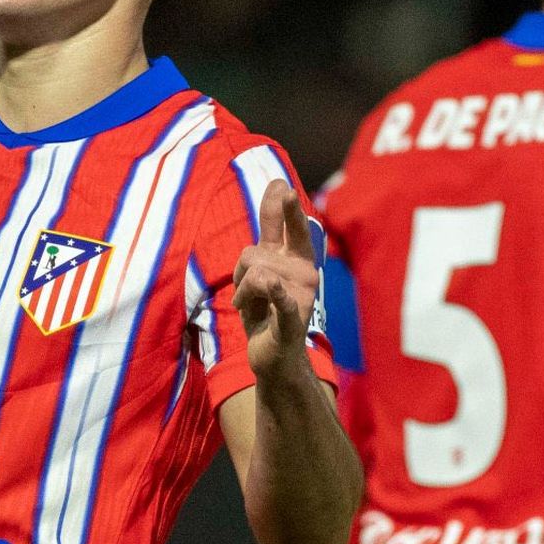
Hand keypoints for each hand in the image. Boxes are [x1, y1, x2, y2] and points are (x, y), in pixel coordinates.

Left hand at [232, 180, 319, 380]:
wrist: (274, 357)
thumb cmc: (265, 313)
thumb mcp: (259, 277)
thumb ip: (262, 246)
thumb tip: (275, 200)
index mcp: (295, 260)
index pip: (289, 227)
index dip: (284, 207)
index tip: (282, 186)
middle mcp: (303, 272)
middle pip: (267, 244)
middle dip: (279, 217)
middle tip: (282, 196)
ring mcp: (299, 295)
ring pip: (253, 272)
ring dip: (240, 291)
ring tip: (249, 306)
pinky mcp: (291, 319)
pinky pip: (279, 299)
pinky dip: (274, 293)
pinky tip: (273, 286)